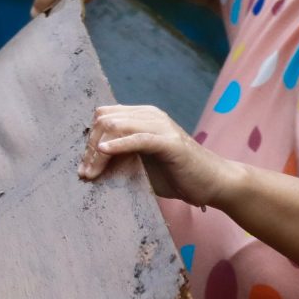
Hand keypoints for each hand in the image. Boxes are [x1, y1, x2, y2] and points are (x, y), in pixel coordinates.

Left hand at [81, 104, 237, 206]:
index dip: (89, 140)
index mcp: (143, 117)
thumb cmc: (178, 176)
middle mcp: (151, 115)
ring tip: (90, 172)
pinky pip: (138, 138)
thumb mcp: (142, 164)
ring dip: (98, 151)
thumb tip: (90, 167)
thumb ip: (121, 157)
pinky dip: (118, 144)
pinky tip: (105, 152)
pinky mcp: (169, 142)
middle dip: (89, 147)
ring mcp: (161, 126)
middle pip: (105, 120)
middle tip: (84, 174)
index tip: (84, 168)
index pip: (104, 116)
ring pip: (117, 126)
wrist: (214, 183)